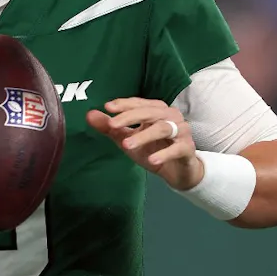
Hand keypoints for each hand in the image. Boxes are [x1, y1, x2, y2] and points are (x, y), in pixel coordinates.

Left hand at [87, 98, 203, 190]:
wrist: (178, 172)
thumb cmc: (153, 149)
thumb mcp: (128, 139)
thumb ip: (111, 128)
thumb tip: (89, 115)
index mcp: (156, 110)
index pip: (139, 103)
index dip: (124, 104)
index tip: (107, 107)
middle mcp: (170, 116)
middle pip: (149, 112)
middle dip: (129, 117)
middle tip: (112, 126)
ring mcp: (181, 131)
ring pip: (162, 128)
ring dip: (143, 136)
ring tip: (127, 145)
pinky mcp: (188, 148)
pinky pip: (177, 148)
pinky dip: (164, 154)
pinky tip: (151, 160)